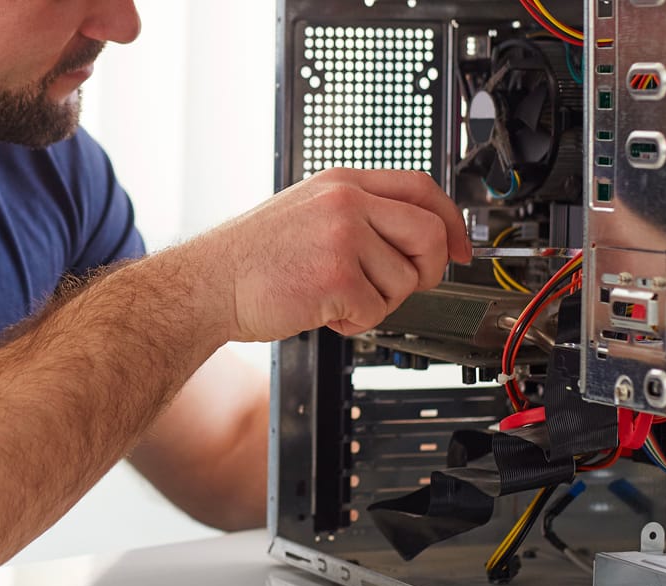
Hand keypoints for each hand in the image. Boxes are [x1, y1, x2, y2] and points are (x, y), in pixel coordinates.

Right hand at [193, 168, 471, 341]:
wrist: (207, 284)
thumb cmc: (248, 258)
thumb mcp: (305, 211)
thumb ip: (355, 214)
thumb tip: (409, 239)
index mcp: (341, 183)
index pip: (421, 188)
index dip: (450, 222)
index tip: (459, 249)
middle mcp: (346, 203)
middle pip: (428, 234)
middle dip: (426, 271)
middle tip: (401, 287)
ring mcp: (342, 238)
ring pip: (404, 280)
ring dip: (377, 302)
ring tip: (336, 298)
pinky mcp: (336, 277)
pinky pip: (377, 311)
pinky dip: (354, 322)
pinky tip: (323, 311)